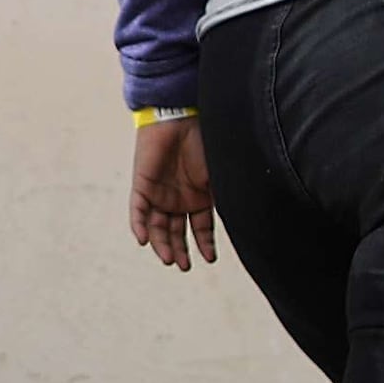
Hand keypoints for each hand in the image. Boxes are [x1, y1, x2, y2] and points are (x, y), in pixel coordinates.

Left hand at [129, 117, 218, 271]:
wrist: (181, 116)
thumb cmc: (205, 142)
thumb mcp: (219, 176)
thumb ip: (226, 198)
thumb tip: (246, 222)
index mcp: (199, 197)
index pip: (200, 228)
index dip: (205, 244)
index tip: (210, 259)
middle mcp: (178, 198)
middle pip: (175, 232)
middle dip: (179, 250)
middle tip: (184, 266)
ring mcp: (159, 193)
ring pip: (157, 226)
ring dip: (161, 243)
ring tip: (169, 259)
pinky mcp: (142, 185)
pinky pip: (137, 210)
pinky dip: (140, 226)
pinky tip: (145, 241)